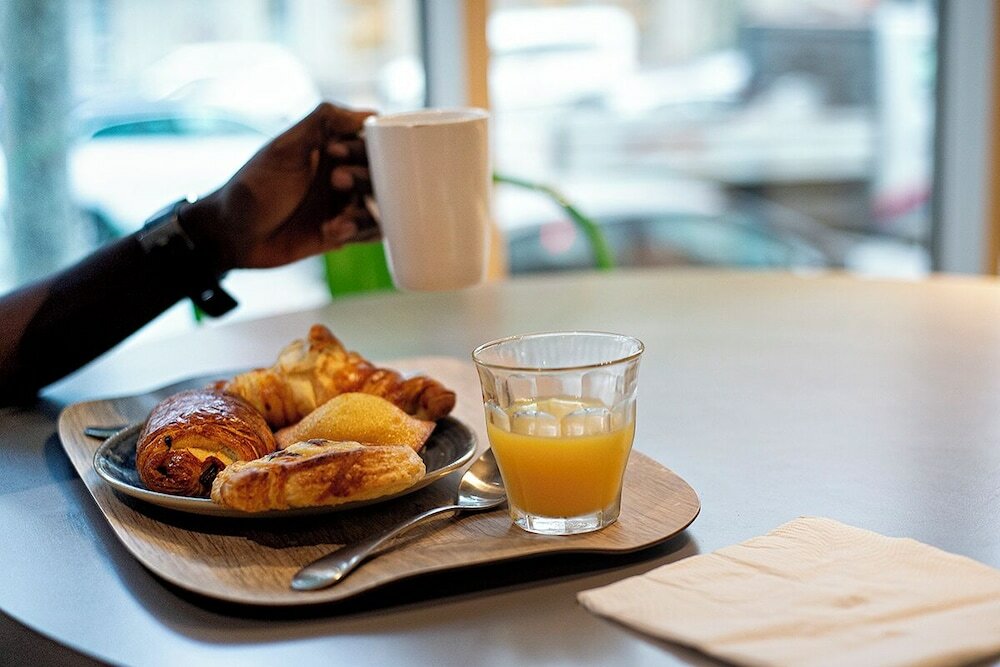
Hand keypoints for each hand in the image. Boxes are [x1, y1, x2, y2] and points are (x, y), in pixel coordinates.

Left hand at [180, 102, 379, 270]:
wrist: (232, 236)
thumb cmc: (252, 187)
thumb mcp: (283, 148)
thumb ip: (322, 122)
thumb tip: (368, 114)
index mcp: (330, 147)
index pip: (370, 140)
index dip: (363, 146)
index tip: (336, 153)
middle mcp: (341, 173)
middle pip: (382, 173)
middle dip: (363, 179)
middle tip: (336, 183)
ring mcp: (343, 204)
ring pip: (381, 204)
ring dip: (364, 212)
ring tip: (338, 220)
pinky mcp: (343, 232)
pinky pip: (371, 232)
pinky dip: (359, 232)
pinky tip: (332, 232)